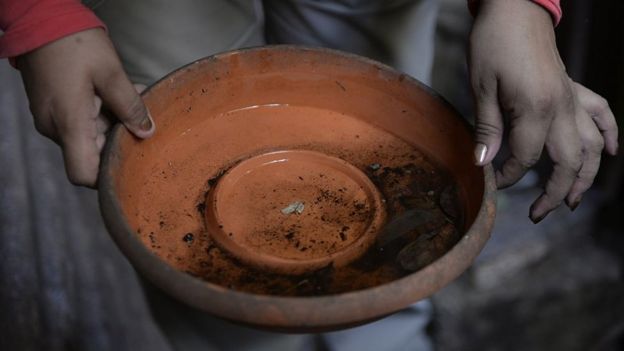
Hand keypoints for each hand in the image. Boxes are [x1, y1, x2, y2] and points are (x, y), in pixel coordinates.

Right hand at [18, 28, 154, 186]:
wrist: (41, 20)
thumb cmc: (74, 43)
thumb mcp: (111, 73)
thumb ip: (130, 105)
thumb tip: (147, 132)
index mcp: (69, 124)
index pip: (83, 173)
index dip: (106, 177)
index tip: (130, 164)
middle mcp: (56, 128)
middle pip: (91, 153)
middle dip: (120, 139)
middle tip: (142, 119)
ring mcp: (52, 118)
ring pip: (89, 136)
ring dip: (114, 122)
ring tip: (133, 98)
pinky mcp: (54, 108)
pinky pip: (81, 121)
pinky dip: (101, 113)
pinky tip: (118, 94)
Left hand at [469, 0, 617, 221]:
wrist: (515, 9)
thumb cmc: (493, 44)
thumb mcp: (481, 86)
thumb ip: (487, 127)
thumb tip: (483, 163)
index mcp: (536, 108)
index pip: (525, 157)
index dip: (510, 176)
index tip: (495, 184)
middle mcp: (562, 107)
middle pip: (568, 161)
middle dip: (555, 192)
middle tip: (539, 214)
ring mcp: (573, 98)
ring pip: (593, 145)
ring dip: (586, 175)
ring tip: (573, 200)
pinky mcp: (575, 89)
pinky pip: (602, 114)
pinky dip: (610, 134)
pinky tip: (613, 152)